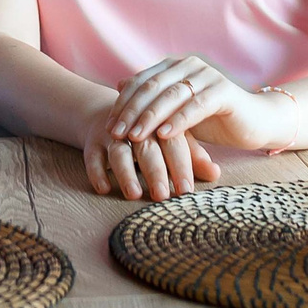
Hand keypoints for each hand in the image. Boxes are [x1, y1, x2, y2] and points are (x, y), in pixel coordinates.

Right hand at [80, 93, 220, 201]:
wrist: (114, 112)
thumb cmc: (153, 132)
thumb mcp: (173, 139)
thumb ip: (193, 156)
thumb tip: (216, 174)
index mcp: (161, 124)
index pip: (173, 142)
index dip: (180, 165)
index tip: (186, 190)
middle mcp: (137, 128)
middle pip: (146, 147)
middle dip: (154, 171)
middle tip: (162, 195)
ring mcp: (112, 134)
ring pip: (118, 151)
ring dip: (125, 172)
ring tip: (133, 194)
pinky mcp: (92, 141)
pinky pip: (91, 155)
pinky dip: (96, 171)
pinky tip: (103, 188)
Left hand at [108, 55, 293, 154]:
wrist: (255, 123)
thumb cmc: (213, 118)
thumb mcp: (176, 111)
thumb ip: (152, 98)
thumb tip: (119, 84)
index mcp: (176, 66)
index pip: (142, 81)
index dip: (123, 103)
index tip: (108, 125)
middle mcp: (190, 65)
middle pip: (153, 87)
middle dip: (131, 111)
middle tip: (115, 132)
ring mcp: (208, 76)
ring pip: (171, 95)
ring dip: (150, 116)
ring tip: (134, 136)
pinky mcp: (224, 91)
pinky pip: (196, 106)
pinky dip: (178, 120)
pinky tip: (163, 135)